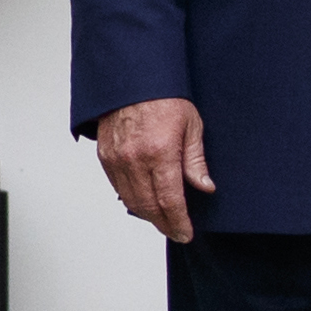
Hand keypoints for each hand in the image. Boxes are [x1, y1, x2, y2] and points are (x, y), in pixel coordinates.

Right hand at [96, 97, 215, 244]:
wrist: (131, 78)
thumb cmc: (163, 97)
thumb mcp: (191, 125)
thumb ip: (196, 161)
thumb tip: (205, 187)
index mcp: (160, 152)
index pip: (169, 201)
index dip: (178, 222)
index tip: (186, 233)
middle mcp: (134, 159)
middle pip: (148, 207)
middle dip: (164, 224)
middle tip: (176, 231)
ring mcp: (116, 158)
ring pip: (130, 201)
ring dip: (147, 215)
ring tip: (162, 219)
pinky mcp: (105, 156)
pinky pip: (117, 187)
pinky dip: (131, 198)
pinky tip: (144, 200)